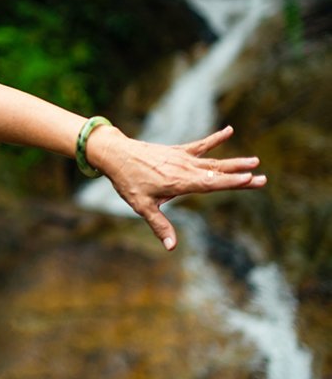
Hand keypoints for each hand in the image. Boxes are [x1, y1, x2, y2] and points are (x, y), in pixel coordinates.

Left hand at [95, 125, 266, 250]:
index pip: (211, 184)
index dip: (231, 182)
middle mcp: (184, 168)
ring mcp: (182, 158)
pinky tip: (229, 131)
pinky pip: (200, 144)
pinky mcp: (177, 150)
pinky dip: (215, 139)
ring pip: (213, 160)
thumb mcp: (142, 206)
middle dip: (240, 176)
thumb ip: (160, 226)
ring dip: (234, 162)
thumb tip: (171, 247)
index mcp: (179, 182)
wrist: (115, 154)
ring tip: (254, 161)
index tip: (251, 180)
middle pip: (217, 173)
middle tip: (262, 177)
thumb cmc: (127, 182)